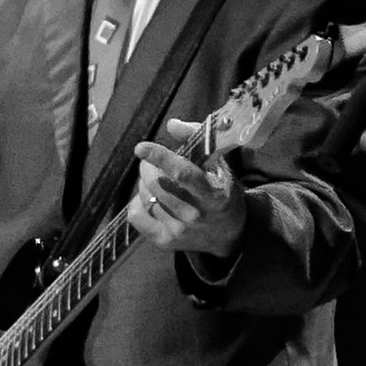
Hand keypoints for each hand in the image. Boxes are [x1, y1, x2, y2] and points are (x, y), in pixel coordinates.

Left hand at [130, 118, 246, 257]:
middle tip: (150, 161)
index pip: (183, 174)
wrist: (229, 234)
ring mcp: (179, 231)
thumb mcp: (220, 165)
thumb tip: (172, 124)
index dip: (160, 158)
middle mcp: (196, 215)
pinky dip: (137, 202)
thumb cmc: (222, 192)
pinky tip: (149, 198)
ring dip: (144, 183)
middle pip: (158, 184)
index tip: (142, 147)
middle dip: (148, 167)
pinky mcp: (165, 241)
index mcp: (213, 194)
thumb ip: (198, 140)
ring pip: (146, 197)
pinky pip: (136, 215)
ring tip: (154, 180)